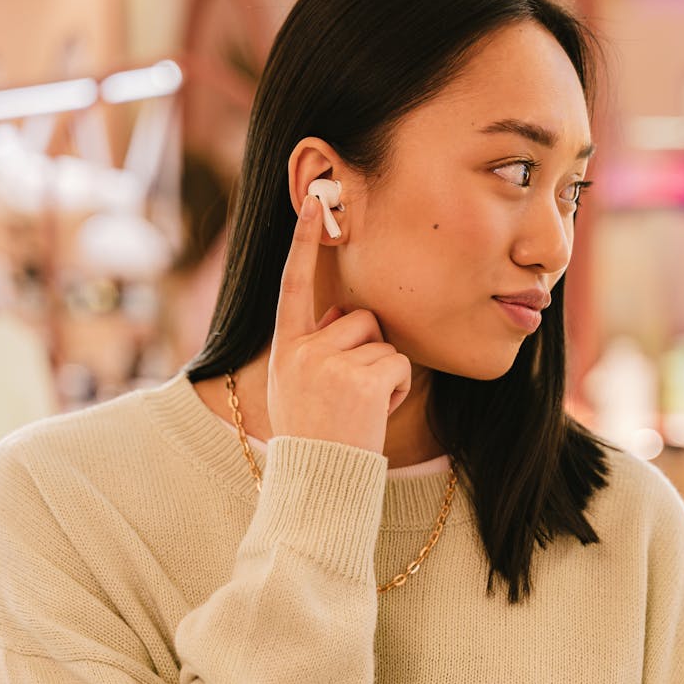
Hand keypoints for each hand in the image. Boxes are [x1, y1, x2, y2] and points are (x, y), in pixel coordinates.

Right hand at [268, 193, 410, 454]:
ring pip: (383, 342)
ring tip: (360, 408)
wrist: (318, 483)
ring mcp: (329, 363)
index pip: (294, 284)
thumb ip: (314, 347)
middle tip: (351, 394)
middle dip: (369, 349)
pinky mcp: (361, 378)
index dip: (304, 242)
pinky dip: (397, 389)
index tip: (316, 201)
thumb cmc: (313, 437)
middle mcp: (302, 349)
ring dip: (384, 372)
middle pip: (360, 318)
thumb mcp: (296, 387)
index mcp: (285, 349)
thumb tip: (343, 313)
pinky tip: (374, 414)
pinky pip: (398, 364)